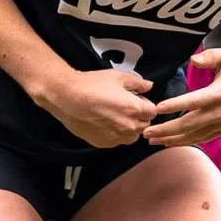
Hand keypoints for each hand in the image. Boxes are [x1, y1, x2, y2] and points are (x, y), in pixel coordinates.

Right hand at [36, 67, 156, 147]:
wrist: (67, 97)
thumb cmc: (91, 85)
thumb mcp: (117, 77)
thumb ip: (137, 83)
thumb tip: (148, 86)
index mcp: (135, 109)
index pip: (153, 112)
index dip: (145, 104)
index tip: (136, 99)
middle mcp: (128, 126)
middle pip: (145, 125)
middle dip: (139, 117)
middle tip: (124, 107)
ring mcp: (116, 137)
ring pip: (132, 136)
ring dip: (129, 128)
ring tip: (115, 116)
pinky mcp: (104, 143)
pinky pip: (116, 141)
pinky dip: (115, 134)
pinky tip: (104, 122)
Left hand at [144, 47, 220, 146]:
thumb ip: (210, 56)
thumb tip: (193, 59)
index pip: (195, 101)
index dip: (176, 105)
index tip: (158, 108)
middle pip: (190, 124)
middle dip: (166, 129)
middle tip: (146, 131)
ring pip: (194, 135)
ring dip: (171, 138)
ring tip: (151, 139)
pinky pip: (201, 138)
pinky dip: (184, 141)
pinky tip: (168, 141)